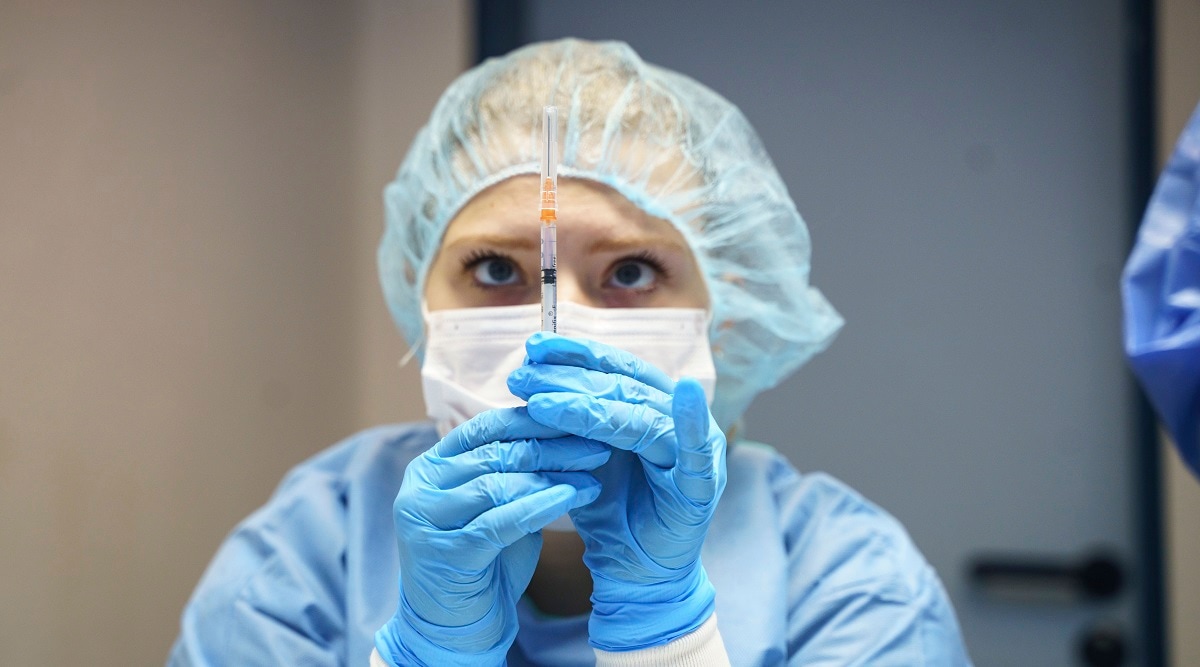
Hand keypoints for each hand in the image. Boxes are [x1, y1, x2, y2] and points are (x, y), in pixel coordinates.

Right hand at [374, 408, 607, 665]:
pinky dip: (540, 505)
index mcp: (431, 466)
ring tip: (595, 470)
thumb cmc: (483, 561)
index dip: (534, 418)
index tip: (579, 412)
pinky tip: (574, 495)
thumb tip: (565, 430)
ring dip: (553, 473)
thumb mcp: (494, 505)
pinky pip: (501, 521)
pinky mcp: (446, 553)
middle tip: (599, 439)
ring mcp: (427, 520)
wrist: (454, 627)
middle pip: (495, 453)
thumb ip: (513, 471)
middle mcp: (421, 487)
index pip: (486, 427)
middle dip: (552, 444)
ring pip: (498, 482)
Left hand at [507, 333, 726, 650]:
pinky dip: (692, 420)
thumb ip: (570, 419)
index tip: (532, 346)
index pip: (614, 368)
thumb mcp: (583, 456)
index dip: (576, 354)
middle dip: (570, 379)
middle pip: (623, 387)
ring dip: (593, 406)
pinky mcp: (702, 484)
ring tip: (543, 404)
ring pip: (642, 416)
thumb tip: (528, 374)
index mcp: (649, 406)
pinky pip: (696, 450)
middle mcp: (675, 419)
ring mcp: (694, 449)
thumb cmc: (611, 508)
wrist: (633, 572)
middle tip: (524, 376)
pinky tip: (685, 393)